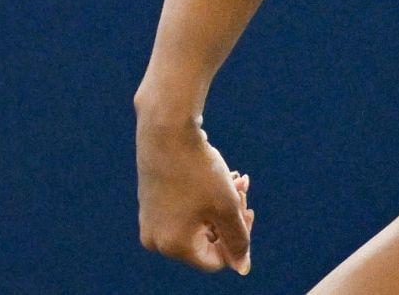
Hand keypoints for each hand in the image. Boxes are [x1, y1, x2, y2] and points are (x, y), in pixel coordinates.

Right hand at [136, 116, 254, 274]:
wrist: (167, 130)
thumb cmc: (198, 171)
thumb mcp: (226, 206)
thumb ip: (237, 239)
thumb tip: (242, 268)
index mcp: (174, 246)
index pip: (216, 259)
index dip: (238, 238)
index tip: (247, 210)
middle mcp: (156, 239)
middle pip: (206, 239)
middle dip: (230, 216)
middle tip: (243, 191)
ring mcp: (150, 219)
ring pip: (198, 220)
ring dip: (221, 203)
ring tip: (237, 180)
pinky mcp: (151, 200)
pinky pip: (185, 207)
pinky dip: (205, 195)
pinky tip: (221, 174)